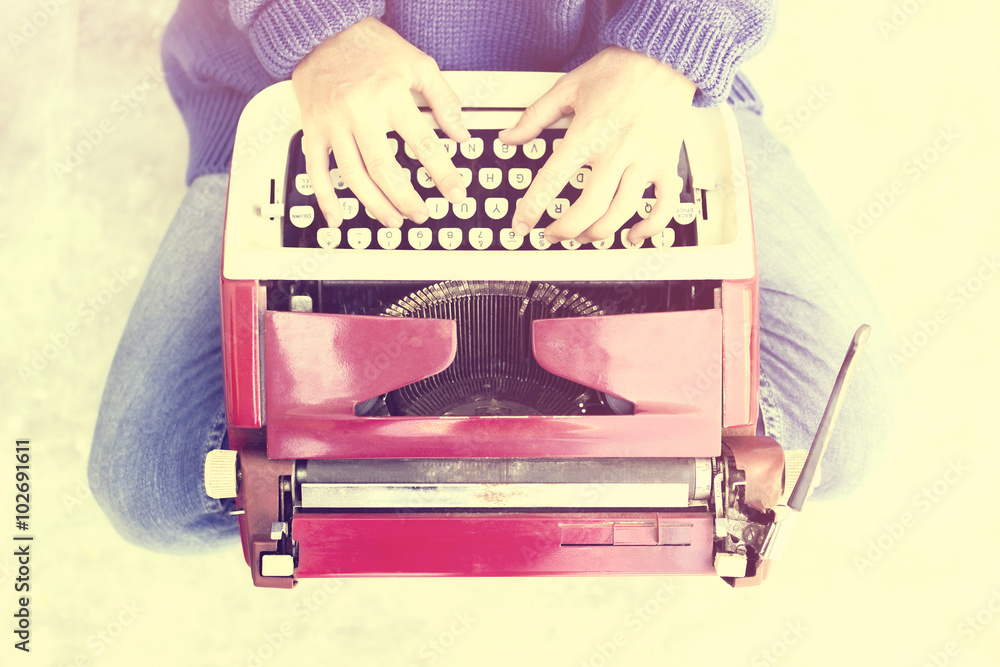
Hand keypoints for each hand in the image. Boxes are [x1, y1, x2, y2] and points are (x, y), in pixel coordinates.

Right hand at [291, 17, 469, 228]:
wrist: (323, 30)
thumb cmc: (370, 46)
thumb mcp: (418, 63)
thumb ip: (443, 99)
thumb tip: (461, 133)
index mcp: (390, 96)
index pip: (423, 144)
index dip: (443, 174)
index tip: (455, 193)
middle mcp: (359, 112)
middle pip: (385, 170)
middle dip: (407, 199)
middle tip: (422, 214)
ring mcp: (333, 124)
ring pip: (354, 177)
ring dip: (375, 205)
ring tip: (393, 219)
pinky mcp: (312, 129)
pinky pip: (316, 170)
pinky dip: (325, 198)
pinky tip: (337, 217)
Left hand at [499, 46, 695, 244]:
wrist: (664, 56)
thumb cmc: (620, 70)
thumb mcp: (568, 87)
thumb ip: (535, 116)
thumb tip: (509, 137)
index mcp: (588, 132)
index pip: (552, 180)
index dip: (532, 208)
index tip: (522, 224)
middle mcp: (617, 150)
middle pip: (589, 208)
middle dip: (565, 230)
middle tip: (553, 234)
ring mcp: (644, 160)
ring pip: (621, 212)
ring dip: (598, 234)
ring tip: (584, 236)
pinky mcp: (666, 163)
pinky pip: (664, 205)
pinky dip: (650, 226)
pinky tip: (633, 234)